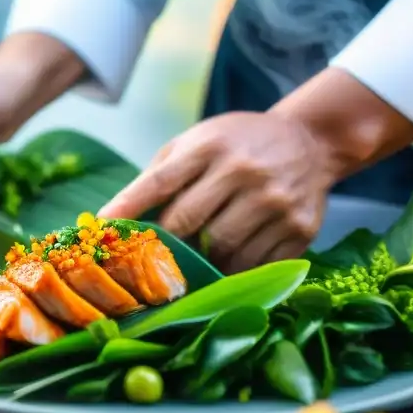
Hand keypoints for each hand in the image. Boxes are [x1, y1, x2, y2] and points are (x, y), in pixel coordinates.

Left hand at [98, 68, 412, 272]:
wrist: (309, 142)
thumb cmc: (238, 144)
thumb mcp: (198, 141)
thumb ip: (161, 174)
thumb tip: (116, 218)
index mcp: (211, 145)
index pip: (161, 181)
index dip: (129, 207)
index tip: (103, 229)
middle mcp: (244, 170)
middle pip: (187, 221)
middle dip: (165, 244)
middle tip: (149, 261)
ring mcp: (275, 201)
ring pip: (222, 250)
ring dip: (202, 262)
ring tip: (195, 261)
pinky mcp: (299, 228)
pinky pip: (255, 264)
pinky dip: (235, 270)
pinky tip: (228, 262)